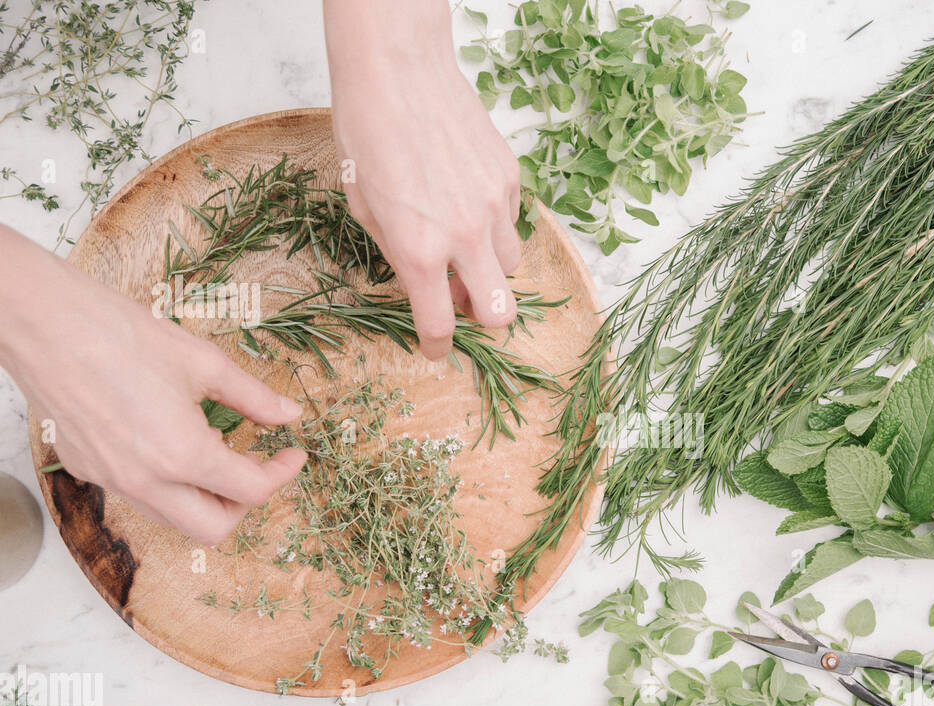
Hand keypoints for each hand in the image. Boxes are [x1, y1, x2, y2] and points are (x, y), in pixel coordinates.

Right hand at [0, 227, 307, 545]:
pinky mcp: (85, 470)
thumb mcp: (203, 362)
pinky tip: (172, 440)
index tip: (294, 453)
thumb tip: (288, 414)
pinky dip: (168, 483)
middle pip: (214, 529)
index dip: (282, 473)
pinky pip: (139, 496)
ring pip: (173, 518)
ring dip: (205, 497)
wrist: (41, 322)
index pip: (251, 491)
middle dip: (244, 503)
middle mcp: (145, 483)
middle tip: (256, 464)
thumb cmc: (120, 333)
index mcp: (181, 456)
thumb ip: (253, 397)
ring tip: (215, 447)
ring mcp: (110, 481)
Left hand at [323, 0, 521, 359]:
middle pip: (499, 313)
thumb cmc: (366, 134)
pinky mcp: (509, 179)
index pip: (439, 325)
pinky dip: (494, 226)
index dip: (436, 346)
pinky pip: (512, 222)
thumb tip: (422, 282)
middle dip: (482, 319)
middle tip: (459, 300)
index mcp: (418, 252)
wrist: (397, 71)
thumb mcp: (363, 208)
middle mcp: (464, 236)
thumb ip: (396, 255)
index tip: (434, 348)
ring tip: (463, 248)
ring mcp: (493, 207)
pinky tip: (467, 201)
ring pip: (511, 268)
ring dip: (488, 271)